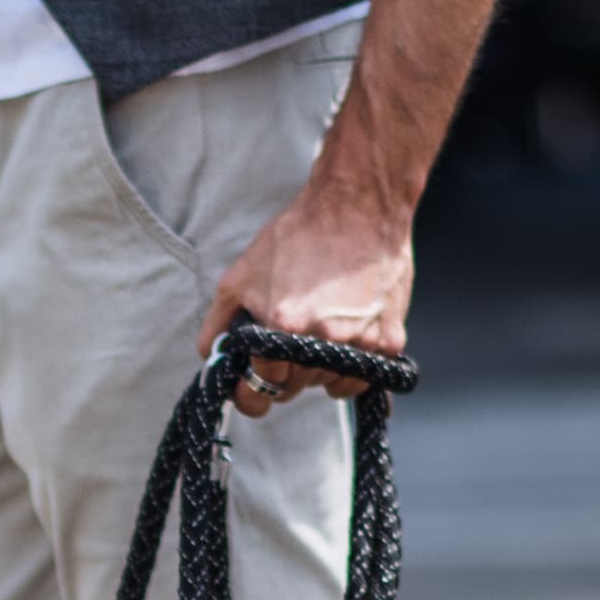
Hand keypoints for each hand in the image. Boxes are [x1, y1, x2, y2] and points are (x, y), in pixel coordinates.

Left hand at [201, 180, 411, 416]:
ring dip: (316, 371)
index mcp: (283, 327)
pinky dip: (348, 373)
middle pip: (293, 390)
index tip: (248, 391)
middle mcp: (322, 340)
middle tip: (284, 347)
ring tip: (316, 331)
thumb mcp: (241, 275)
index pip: (260, 389)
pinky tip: (341, 345)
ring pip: (327, 385)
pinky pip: (361, 381)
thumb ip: (218, 322)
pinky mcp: (389, 341)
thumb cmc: (298, 235)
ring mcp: (360, 342)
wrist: (359, 205)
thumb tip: (210, 355)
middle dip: (282, 376)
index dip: (249, 393)